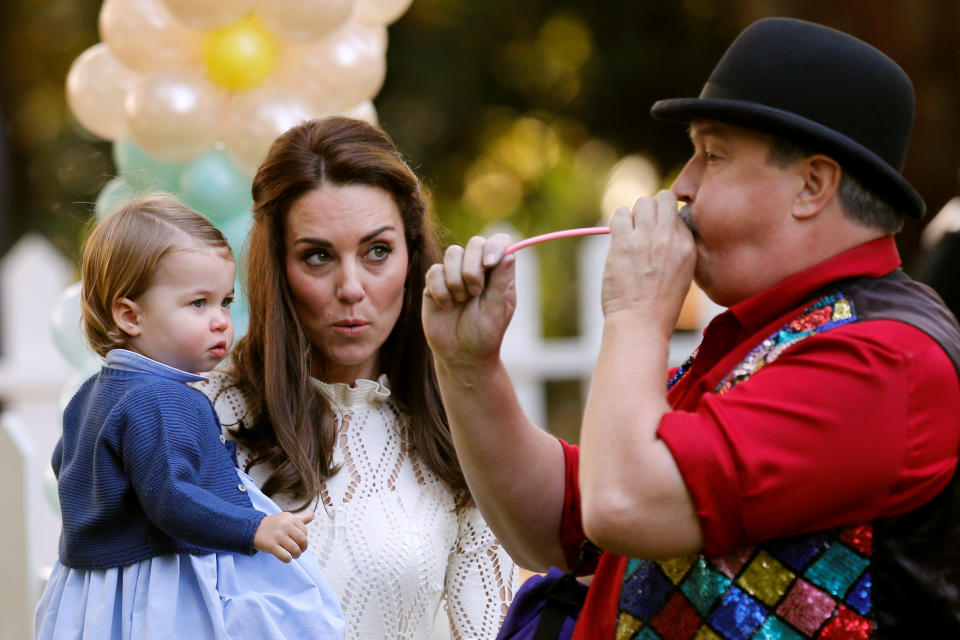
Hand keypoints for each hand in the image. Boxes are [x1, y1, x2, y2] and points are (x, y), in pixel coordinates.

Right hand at [253, 511, 312, 561]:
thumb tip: (312, 515)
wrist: (253, 528)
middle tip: (299, 550)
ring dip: (296, 555)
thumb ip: (300, 518)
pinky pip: (284, 556)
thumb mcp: (286, 518)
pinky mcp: (271, 546)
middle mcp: (285, 526)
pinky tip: (286, 558)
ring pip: (295, 549)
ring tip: (294, 555)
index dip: (304, 539)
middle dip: (303, 548)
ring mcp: (278, 536)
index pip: (305, 532)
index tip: (299, 542)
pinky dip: (288, 559)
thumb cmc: (273, 524)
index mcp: (290, 518)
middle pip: (302, 541)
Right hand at [422, 233, 515, 370]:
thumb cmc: (484, 334)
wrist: (460, 355)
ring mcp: (455, 273)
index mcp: (498, 272)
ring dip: (457, 280)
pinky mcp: (435, 283)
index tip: (490, 264)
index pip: (499, 242)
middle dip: (473, 268)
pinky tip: (446, 305)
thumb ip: (502, 280)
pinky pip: (434, 271)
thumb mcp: (498, 309)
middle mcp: (477, 268)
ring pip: (452, 253)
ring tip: (461, 301)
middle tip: (475, 292)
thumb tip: (510, 252)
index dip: (494, 246)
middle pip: (475, 243)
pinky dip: (441, 290)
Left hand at [602, 190, 695, 335]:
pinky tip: (619, 238)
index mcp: (687, 246)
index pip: (677, 211)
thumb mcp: (682, 273)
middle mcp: (669, 237)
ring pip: (641, 203)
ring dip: (634, 215)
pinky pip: (619, 214)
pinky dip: (618, 222)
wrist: (641, 323)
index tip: (657, 230)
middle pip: (661, 199)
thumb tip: (662, 226)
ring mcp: (646, 238)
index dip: (665, 217)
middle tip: (642, 228)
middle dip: (651, 209)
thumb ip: (675, 247)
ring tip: (630, 235)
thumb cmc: (659, 305)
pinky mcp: (623, 243)